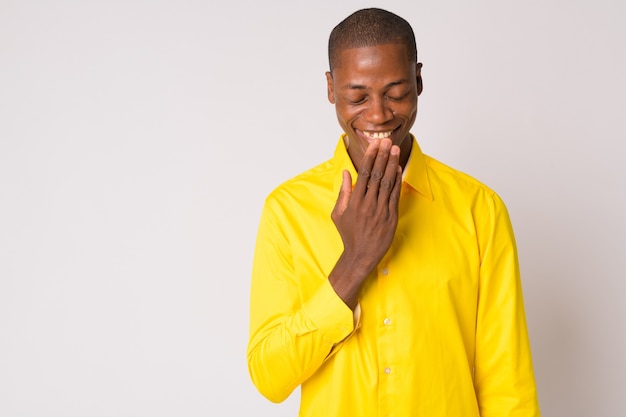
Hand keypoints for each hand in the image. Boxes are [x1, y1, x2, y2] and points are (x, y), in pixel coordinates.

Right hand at [329, 138, 401, 307]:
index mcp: (354, 201)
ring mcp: (380, 210)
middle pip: (377, 175)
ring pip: (388, 183)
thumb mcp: (339, 213)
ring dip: (392, 164)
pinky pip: (395, 195)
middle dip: (382, 156)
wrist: (360, 255)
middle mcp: (368, 204)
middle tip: (387, 141)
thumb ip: (343, 192)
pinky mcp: (391, 217)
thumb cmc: (349, 234)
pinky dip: (398, 181)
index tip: (374, 145)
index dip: (370, 157)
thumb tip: (345, 173)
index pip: (364, 174)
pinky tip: (399, 169)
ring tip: (395, 150)